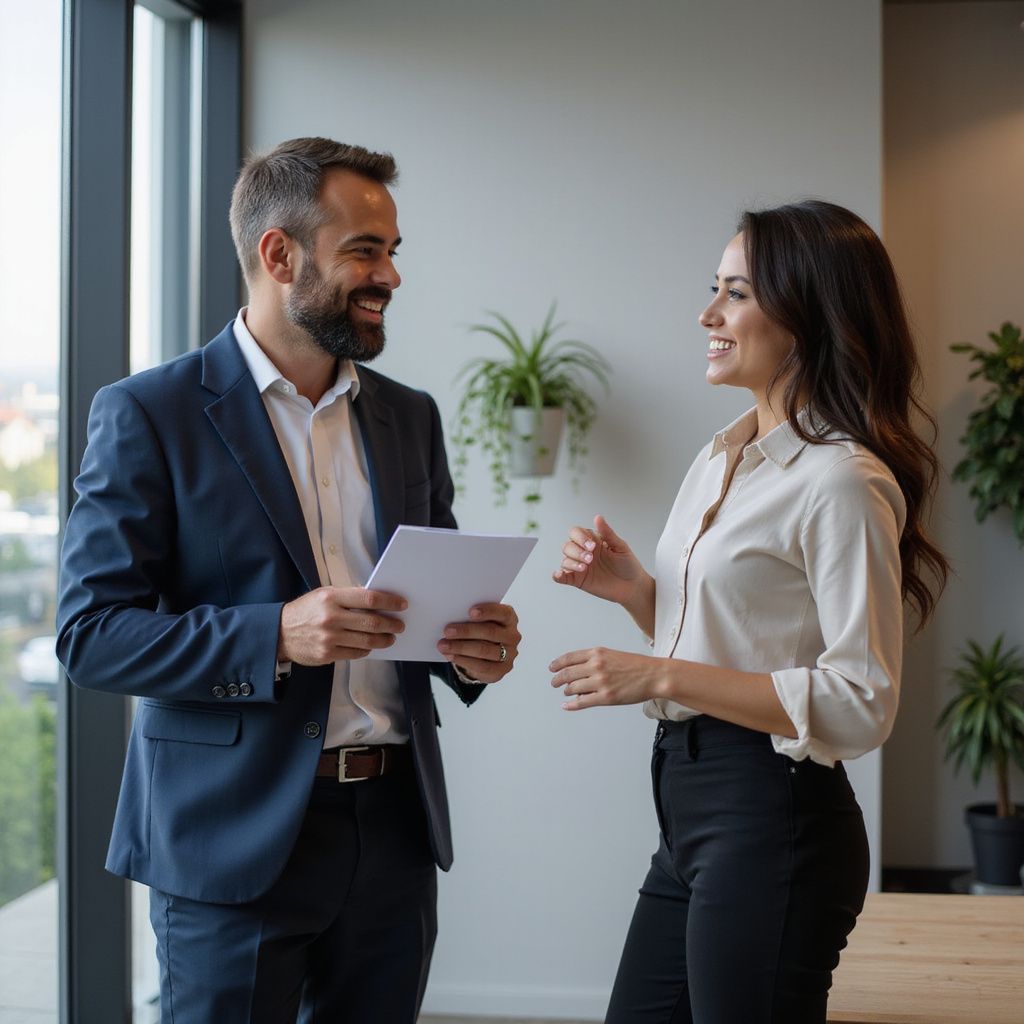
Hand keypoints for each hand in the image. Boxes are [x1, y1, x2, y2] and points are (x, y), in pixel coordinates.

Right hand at [278, 586, 406, 664]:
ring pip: (367, 640)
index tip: (402, 604)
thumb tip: (376, 599)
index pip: (369, 598)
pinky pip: (356, 653)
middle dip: (391, 624)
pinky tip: (370, 646)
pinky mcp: (327, 654)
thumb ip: (348, 596)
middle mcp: (331, 617)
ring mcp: (329, 638)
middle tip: (399, 625)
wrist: (280, 632)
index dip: (389, 601)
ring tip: (390, 637)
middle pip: (371, 622)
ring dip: (384, 639)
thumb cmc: (306, 611)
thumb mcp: (324, 595)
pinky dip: (367, 649)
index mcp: (331, 597)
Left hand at [438, 603, 520, 682]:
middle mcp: (512, 636)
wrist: (485, 655)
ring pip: (484, 650)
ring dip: (461, 647)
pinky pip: (482, 666)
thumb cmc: (480, 630)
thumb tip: (451, 615)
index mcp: (509, 618)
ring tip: (443, 645)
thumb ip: (471, 616)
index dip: (487, 612)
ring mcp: (509, 655)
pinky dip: (463, 660)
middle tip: (447, 631)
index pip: (503, 613)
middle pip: (490, 632)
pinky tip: (451, 656)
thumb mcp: (479, 620)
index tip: (470, 612)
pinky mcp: (501, 670)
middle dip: (467, 631)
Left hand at [549, 647, 664, 709]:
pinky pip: (582, 702)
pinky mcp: (606, 697)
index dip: (557, 664)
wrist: (653, 675)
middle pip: (567, 673)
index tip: (552, 668)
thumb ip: (593, 661)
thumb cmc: (636, 666)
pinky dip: (571, 705)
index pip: (569, 658)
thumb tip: (577, 672)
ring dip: (567, 691)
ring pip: (573, 688)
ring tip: (567, 692)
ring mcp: (600, 682)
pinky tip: (566, 705)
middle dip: (558, 679)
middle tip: (554, 682)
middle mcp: (596, 666)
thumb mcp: (611, 655)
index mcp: (597, 653)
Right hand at [552, 515, 647, 605]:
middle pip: (568, 545)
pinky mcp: (578, 580)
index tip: (592, 546)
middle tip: (590, 559)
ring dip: (571, 562)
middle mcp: (584, 552)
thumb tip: (597, 517)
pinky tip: (559, 575)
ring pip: (565, 560)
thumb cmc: (628, 565)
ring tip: (584, 568)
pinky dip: (557, 575)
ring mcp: (580, 566)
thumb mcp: (620, 546)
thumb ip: (607, 533)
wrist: (632, 586)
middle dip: (577, 551)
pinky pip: (562, 576)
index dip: (580, 537)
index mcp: (593, 541)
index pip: (576, 533)